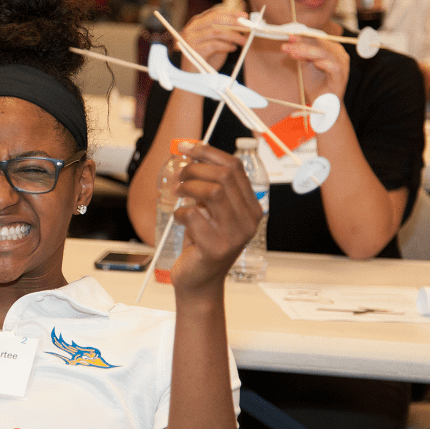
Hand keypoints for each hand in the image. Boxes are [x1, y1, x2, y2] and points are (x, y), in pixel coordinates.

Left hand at [169, 142, 260, 294]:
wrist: (199, 281)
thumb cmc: (202, 243)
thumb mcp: (210, 210)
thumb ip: (209, 186)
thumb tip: (190, 153)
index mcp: (251, 207)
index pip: (235, 166)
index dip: (207, 151)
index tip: (186, 147)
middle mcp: (249, 220)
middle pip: (224, 175)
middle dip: (195, 169)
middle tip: (179, 176)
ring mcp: (235, 235)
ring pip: (212, 191)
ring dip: (188, 187)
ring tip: (178, 194)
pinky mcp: (217, 248)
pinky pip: (194, 215)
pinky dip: (181, 212)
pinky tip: (180, 220)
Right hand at [179, 6, 247, 71]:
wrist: (193, 76)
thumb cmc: (206, 58)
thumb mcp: (216, 41)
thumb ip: (225, 31)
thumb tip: (242, 24)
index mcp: (196, 23)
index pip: (214, 13)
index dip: (231, 13)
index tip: (244, 16)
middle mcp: (191, 28)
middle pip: (216, 19)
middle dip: (234, 22)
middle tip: (247, 27)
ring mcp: (190, 38)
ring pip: (216, 31)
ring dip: (233, 36)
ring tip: (243, 41)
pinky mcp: (193, 49)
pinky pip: (214, 44)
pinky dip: (226, 46)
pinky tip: (233, 48)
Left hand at [281, 33, 349, 100]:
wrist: (322, 103)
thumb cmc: (315, 83)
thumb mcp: (305, 65)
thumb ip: (301, 53)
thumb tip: (290, 41)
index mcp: (331, 49)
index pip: (316, 39)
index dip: (302, 37)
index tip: (288, 37)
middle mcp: (338, 54)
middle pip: (319, 44)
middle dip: (301, 44)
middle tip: (286, 46)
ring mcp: (342, 65)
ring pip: (325, 53)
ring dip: (308, 52)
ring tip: (293, 53)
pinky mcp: (341, 77)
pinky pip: (334, 67)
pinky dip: (325, 64)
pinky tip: (315, 63)